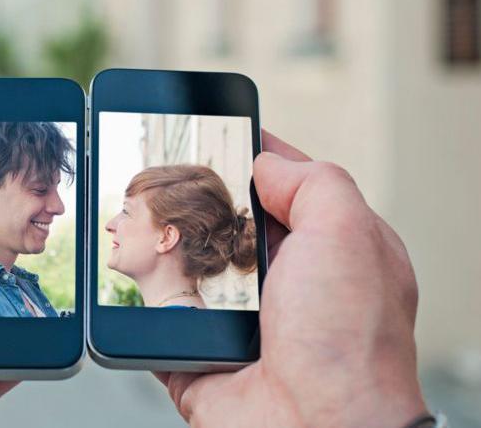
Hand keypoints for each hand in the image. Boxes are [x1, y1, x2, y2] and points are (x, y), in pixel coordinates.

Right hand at [156, 131, 426, 427]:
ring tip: (139, 216)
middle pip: (231, 222)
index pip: (287, 187)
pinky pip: (163, 313)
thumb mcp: (347, 234)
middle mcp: (287, 283)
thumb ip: (313, 182)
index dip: (253, 158)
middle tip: (168, 175)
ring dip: (169, 247)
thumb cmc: (347, 345)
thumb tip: (268, 161)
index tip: (216, 132)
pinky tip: (132, 267)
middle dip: (200, 201)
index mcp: (329, 251)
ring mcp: (242, 318)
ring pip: (192, 264)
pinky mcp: (201, 349)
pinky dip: (147, 295)